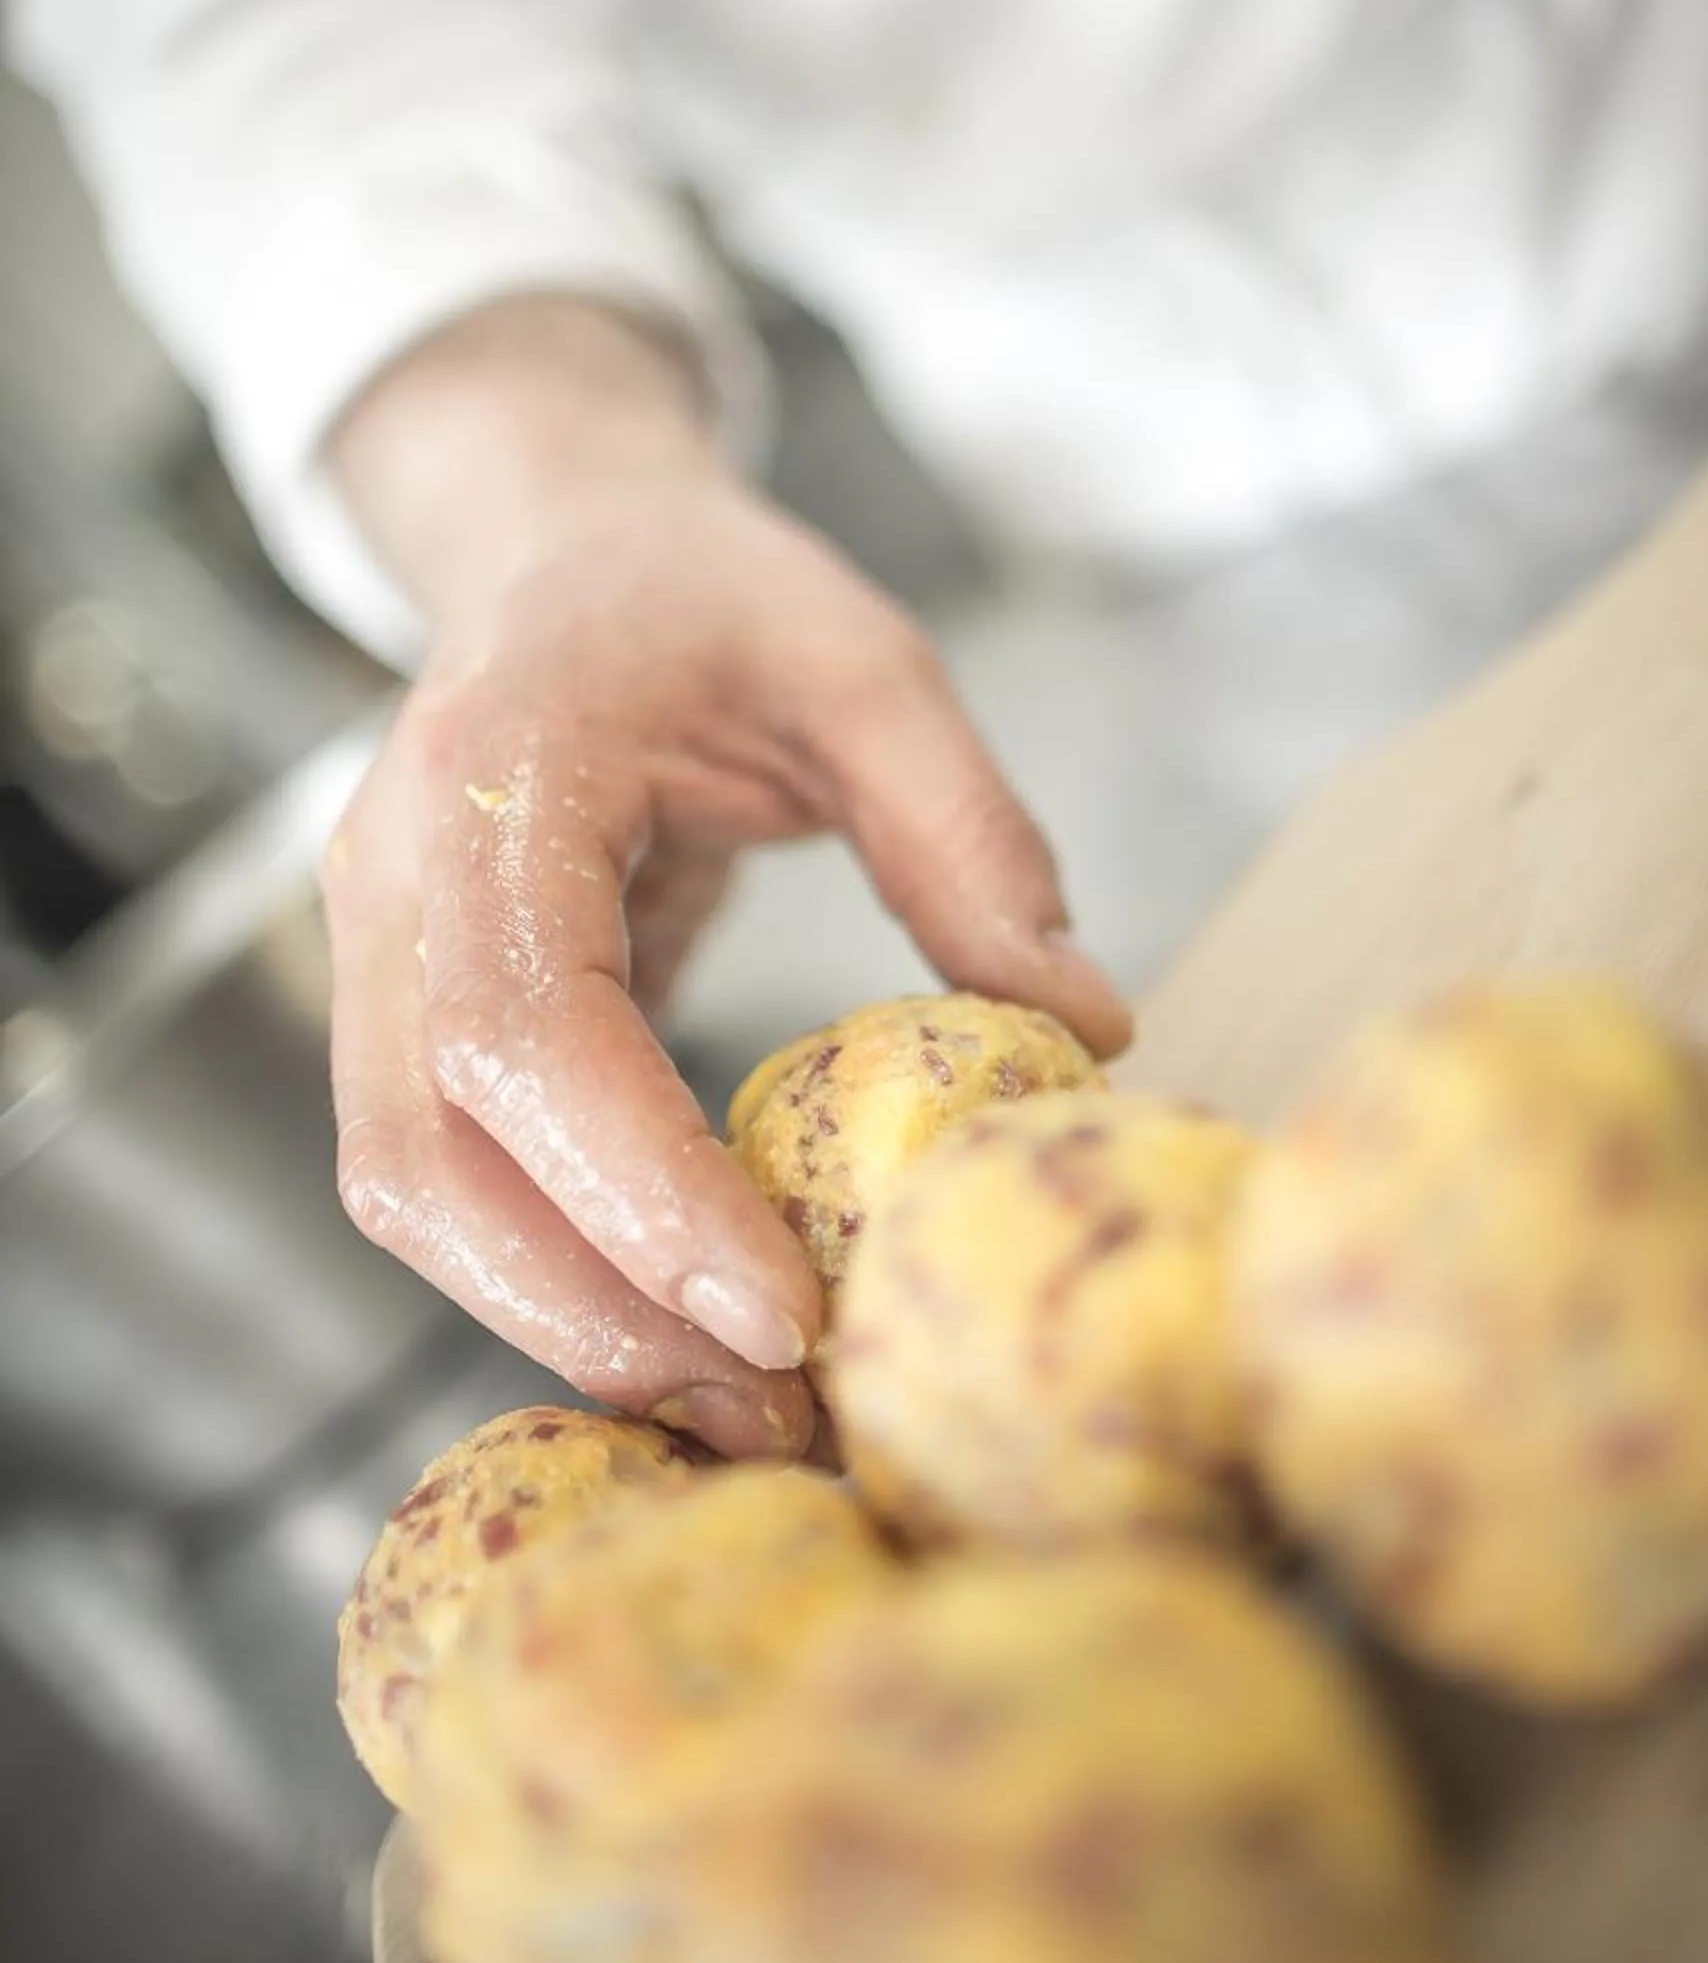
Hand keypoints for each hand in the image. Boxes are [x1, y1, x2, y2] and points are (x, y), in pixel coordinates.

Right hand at [323, 300, 1129, 1458]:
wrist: (560, 549)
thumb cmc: (707, 595)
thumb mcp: (868, 665)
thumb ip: (970, 835)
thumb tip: (1084, 1029)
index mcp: (498, 761)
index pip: (523, 1020)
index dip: (636, 1186)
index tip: (780, 1310)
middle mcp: (391, 867)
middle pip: (426, 1152)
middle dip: (596, 1308)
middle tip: (779, 1413)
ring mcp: (369, 945)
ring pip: (407, 1192)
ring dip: (564, 1321)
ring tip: (744, 1410)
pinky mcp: (398, 1009)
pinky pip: (439, 1178)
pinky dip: (546, 1275)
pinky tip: (680, 1336)